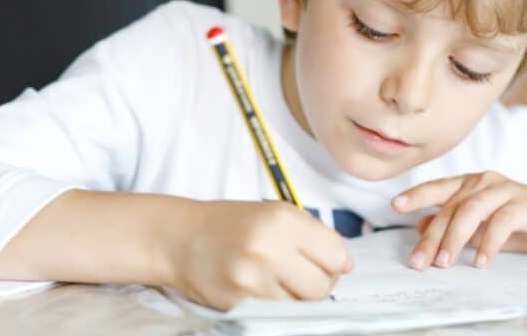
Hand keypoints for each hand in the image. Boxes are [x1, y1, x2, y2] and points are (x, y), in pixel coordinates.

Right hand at [165, 200, 353, 309]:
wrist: (180, 238)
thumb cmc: (231, 224)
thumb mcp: (275, 213)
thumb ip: (314, 235)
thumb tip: (347, 265)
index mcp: (282, 220)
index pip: (335, 255)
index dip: (336, 262)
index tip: (326, 262)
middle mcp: (268, 249)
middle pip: (322, 286)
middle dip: (320, 283)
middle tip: (304, 275)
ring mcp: (251, 280)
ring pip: (302, 305)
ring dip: (298, 297)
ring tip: (281, 280)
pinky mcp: (238, 304)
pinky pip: (277, 313)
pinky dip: (278, 305)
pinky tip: (264, 289)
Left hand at [391, 171, 526, 270]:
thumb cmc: (525, 221)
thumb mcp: (485, 226)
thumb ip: (456, 225)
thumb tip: (421, 226)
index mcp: (473, 184)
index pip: (439, 187)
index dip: (417, 195)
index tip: (395, 206)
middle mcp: (487, 182)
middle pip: (452, 207)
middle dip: (433, 237)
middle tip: (419, 263)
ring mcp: (507, 190)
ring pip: (472, 210)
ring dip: (455, 239)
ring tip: (445, 263)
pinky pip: (502, 221)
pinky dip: (489, 242)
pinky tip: (481, 261)